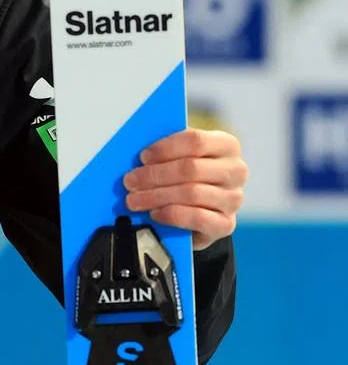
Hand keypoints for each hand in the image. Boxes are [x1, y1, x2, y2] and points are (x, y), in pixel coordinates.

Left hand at [122, 128, 247, 249]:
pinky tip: (155, 214)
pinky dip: (172, 215)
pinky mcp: (226, 224)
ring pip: (191, 193)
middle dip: (154, 175)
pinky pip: (197, 217)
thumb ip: (164, 151)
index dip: (165, 148)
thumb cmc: (183, 177)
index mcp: (226, 145)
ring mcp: (233, 198)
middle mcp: (235, 170)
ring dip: (156, 196)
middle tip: (130, 181)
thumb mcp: (176, 158)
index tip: (143, 157)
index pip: (196, 140)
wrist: (197, 213)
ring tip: (134, 200)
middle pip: (191, 168)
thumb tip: (137, 152)